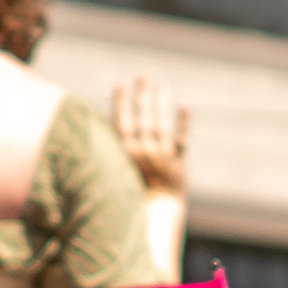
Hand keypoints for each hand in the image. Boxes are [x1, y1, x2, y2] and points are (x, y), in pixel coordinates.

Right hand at [107, 77, 192, 193]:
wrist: (155, 210)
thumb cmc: (132, 189)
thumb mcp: (118, 167)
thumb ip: (113, 144)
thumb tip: (102, 119)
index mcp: (126, 153)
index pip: (122, 123)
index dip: (120, 103)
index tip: (119, 85)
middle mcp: (144, 152)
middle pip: (144, 118)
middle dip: (142, 96)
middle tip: (142, 77)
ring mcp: (162, 155)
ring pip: (161, 124)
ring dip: (161, 103)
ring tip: (162, 85)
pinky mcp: (179, 161)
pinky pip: (182, 139)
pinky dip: (184, 123)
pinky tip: (185, 107)